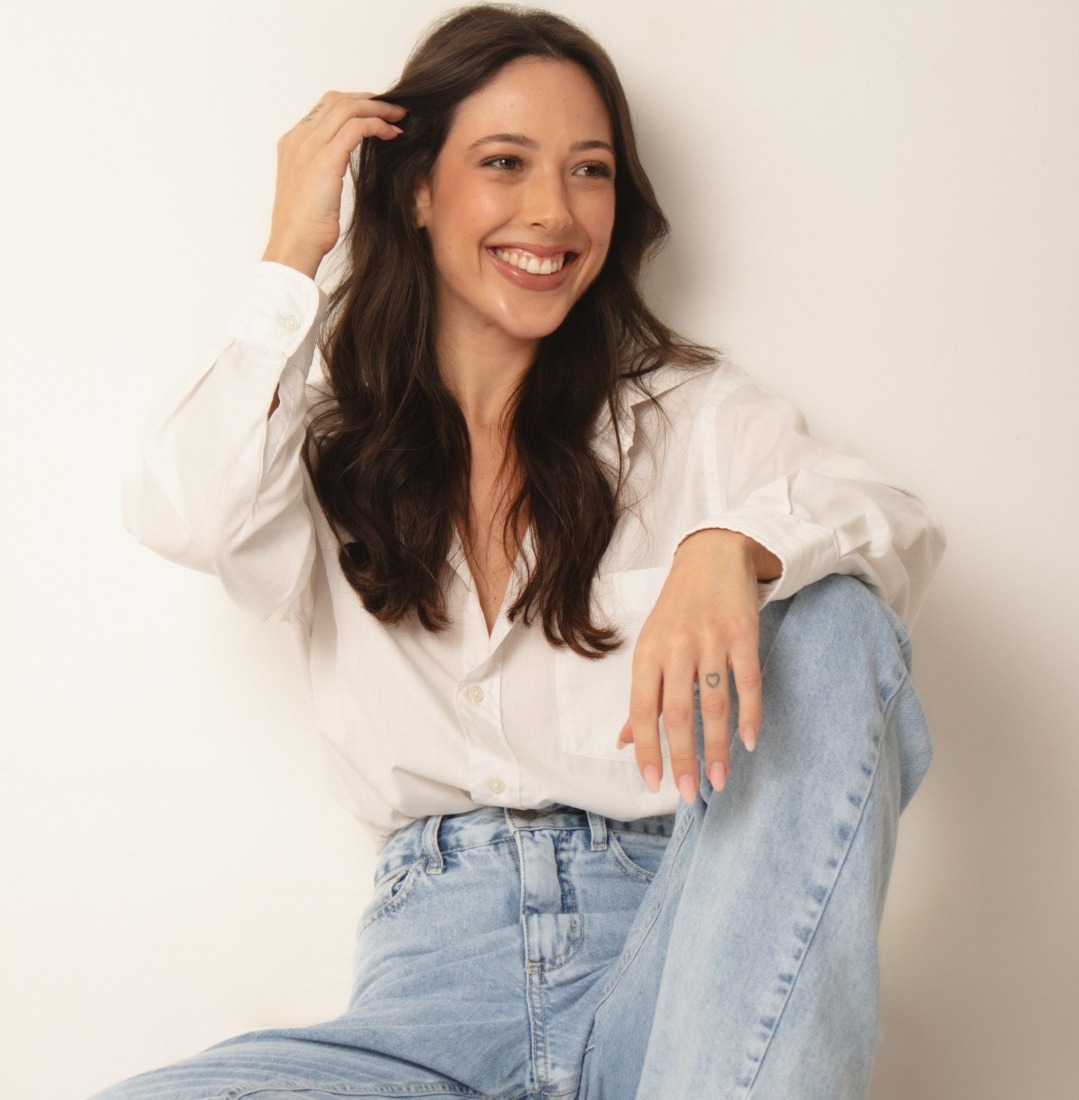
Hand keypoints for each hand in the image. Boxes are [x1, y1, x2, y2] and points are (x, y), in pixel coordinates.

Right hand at [262, 92, 406, 277]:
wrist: (294, 244)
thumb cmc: (305, 227)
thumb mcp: (311, 190)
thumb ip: (321, 170)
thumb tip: (338, 168)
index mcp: (292, 143)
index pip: (325, 108)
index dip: (354, 104)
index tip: (376, 112)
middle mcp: (299, 139)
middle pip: (337, 100)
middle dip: (369, 99)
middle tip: (393, 109)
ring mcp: (310, 146)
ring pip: (348, 108)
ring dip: (378, 109)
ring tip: (399, 118)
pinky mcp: (326, 159)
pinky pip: (357, 128)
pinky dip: (378, 125)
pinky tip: (392, 134)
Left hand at [618, 530, 780, 802]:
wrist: (711, 557)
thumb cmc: (676, 611)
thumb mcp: (650, 647)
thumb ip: (642, 696)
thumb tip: (624, 742)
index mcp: (647, 654)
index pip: (642, 710)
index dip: (646, 749)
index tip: (653, 784)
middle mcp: (675, 648)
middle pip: (677, 713)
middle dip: (683, 758)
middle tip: (691, 793)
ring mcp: (710, 640)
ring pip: (713, 703)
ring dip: (718, 746)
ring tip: (720, 779)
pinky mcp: (742, 634)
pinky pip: (747, 681)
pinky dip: (750, 714)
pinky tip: (749, 741)